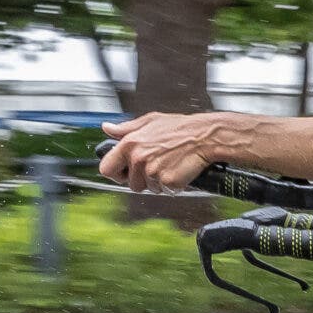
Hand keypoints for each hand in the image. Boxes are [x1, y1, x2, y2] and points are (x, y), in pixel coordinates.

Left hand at [99, 112, 228, 192]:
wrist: (206, 137)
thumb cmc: (181, 128)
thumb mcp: (150, 121)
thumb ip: (126, 128)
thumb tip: (107, 128)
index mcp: (130, 143)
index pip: (106, 168)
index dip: (116, 173)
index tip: (126, 172)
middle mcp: (138, 158)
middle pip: (131, 184)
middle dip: (143, 180)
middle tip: (158, 166)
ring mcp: (153, 171)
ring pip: (149, 189)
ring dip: (159, 182)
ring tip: (170, 165)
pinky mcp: (168, 181)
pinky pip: (166, 191)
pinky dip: (173, 185)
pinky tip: (179, 171)